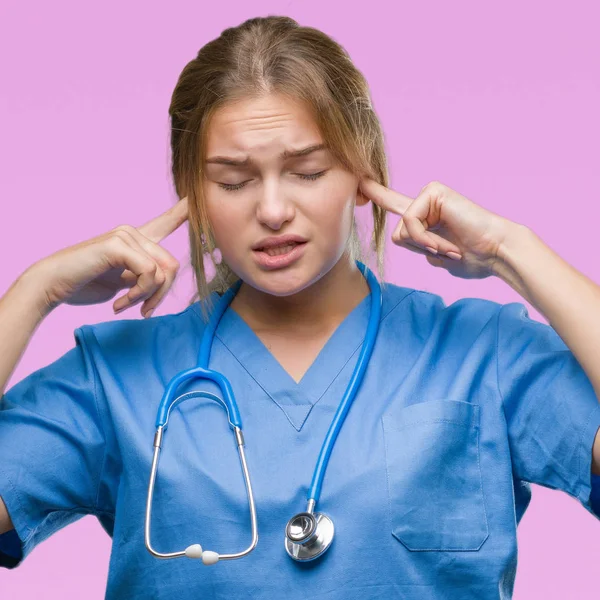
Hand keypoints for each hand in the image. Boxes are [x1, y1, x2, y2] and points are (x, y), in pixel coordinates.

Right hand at [28, 197, 188, 317]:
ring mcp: (125, 235)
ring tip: (126, 305)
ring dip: (147, 297)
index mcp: (137, 239)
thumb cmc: (85, 283)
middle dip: (161, 295)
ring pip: (163, 272)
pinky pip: (149, 274)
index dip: (186, 210)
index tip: (200, 197)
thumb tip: (163, 278)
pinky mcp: (118, 244)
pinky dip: (138, 294)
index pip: (168, 220)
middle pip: (172, 266)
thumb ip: (144, 275)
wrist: (52, 285)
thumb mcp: (124, 281)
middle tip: (144, 311)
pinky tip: (119, 303)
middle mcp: (133, 232)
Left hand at [359, 179, 516, 278]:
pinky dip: (426, 241)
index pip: (393, 204)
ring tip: (450, 247)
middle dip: (419, 251)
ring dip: (425, 247)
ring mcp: (429, 193)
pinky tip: (446, 243)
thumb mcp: (437, 256)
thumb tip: (406, 236)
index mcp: (425, 214)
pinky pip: (411, 224)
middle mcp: (425, 200)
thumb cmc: (473, 257)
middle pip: (397, 234)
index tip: (358, 183)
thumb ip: (419, 246)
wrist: (496, 252)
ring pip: (402, 231)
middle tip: (448, 251)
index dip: (376, 195)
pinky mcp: (433, 191)